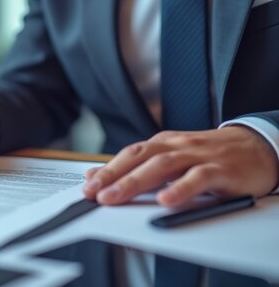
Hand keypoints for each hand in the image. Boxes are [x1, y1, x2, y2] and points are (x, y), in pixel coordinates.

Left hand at [83, 126, 278, 206]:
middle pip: (139, 158)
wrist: (256, 146)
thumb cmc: (210, 155)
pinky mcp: (221, 169)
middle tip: (94, 194)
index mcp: (163, 144)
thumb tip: (99, 175)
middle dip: (113, 176)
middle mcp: (177, 146)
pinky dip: (181, 189)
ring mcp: (198, 156)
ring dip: (135, 182)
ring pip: (162, 166)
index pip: (129, 155)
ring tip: (116, 198)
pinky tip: (166, 200)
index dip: (107, 169)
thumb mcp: (173, 158)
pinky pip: (198, 178)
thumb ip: (139, 167)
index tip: (87, 186)